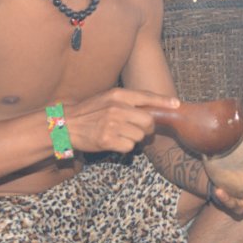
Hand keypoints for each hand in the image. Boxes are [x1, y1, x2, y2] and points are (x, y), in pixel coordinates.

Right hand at [63, 89, 179, 153]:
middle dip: (147, 128)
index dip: (164, 101)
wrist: (66, 124)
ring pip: (140, 136)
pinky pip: (129, 147)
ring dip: (133, 138)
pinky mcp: (107, 139)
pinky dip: (124, 147)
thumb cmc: (90, 112)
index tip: (176, 104)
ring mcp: (112, 124)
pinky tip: (113, 142)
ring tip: (119, 134)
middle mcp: (116, 108)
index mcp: (118, 95)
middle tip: (136, 129)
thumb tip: (151, 108)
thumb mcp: (107, 98)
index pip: (146, 96)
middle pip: (148, 120)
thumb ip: (127, 101)